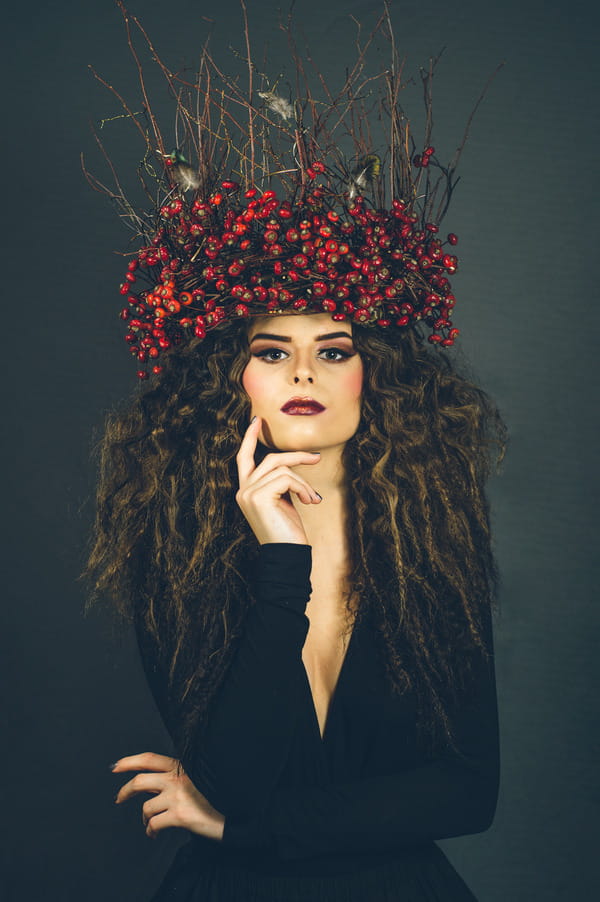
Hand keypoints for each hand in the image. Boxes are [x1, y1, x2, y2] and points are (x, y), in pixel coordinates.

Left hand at [112, 752, 224, 840]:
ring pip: (146, 807)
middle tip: (118, 798)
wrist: (235, 813)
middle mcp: (177, 778)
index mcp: (182, 766)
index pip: (149, 758)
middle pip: (140, 781)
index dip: (129, 761)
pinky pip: (153, 824)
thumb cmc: (217, 797)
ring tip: (150, 823)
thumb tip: (150, 783)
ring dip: (144, 818)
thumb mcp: (197, 778)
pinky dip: (151, 831)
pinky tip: (154, 833)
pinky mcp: (180, 815)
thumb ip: (175, 777)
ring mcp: (178, 796)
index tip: (115, 766)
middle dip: (124, 791)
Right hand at [236, 416, 321, 544]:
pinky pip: (287, 478)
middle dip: (296, 457)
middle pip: (271, 459)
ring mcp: (248, 493)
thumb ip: (280, 482)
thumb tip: (292, 463)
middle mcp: (243, 490)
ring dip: (303, 482)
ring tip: (312, 498)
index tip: (257, 421)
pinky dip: (302, 488)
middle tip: (316, 458)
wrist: (287, 555)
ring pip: (282, 468)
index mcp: (246, 491)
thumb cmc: (287, 531)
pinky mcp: (258, 496)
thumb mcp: (283, 501)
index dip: (249, 438)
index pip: (243, 458)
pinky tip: (310, 502)